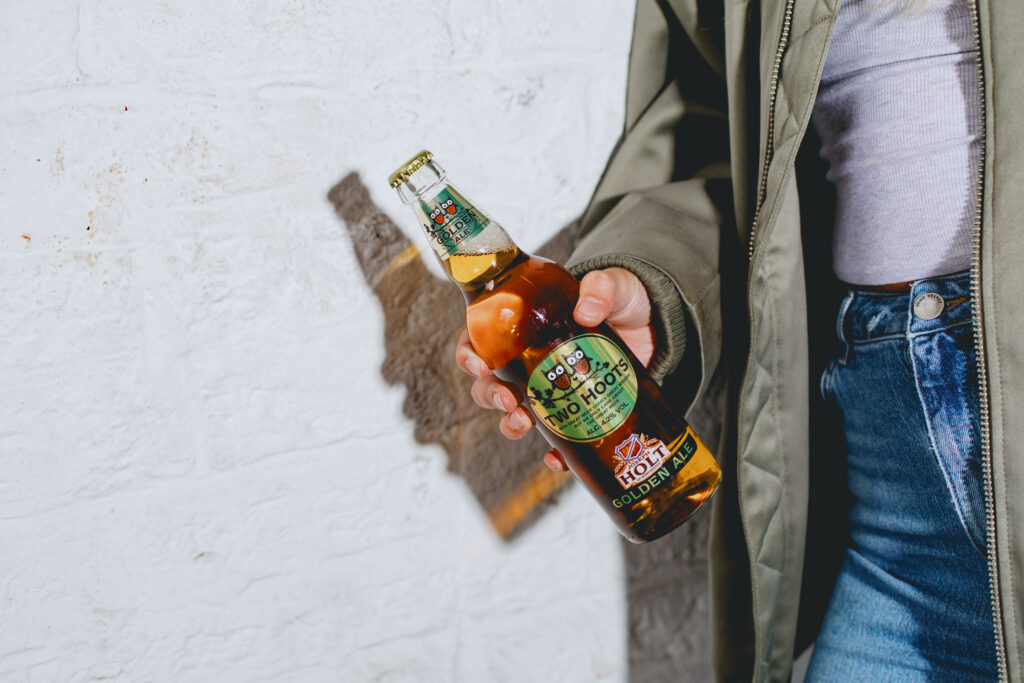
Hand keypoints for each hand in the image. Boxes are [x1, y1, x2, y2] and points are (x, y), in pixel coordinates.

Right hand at [455, 267, 654, 471]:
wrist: (654, 329)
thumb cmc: (623, 301)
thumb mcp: (614, 286)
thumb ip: (601, 288)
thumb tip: (585, 311)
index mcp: (524, 326)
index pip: (480, 339)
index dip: (469, 354)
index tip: (480, 366)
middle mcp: (530, 361)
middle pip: (489, 383)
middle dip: (490, 395)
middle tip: (507, 399)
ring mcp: (551, 390)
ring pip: (513, 414)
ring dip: (510, 425)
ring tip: (523, 423)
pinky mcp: (576, 412)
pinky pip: (556, 441)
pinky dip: (553, 454)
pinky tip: (555, 459)